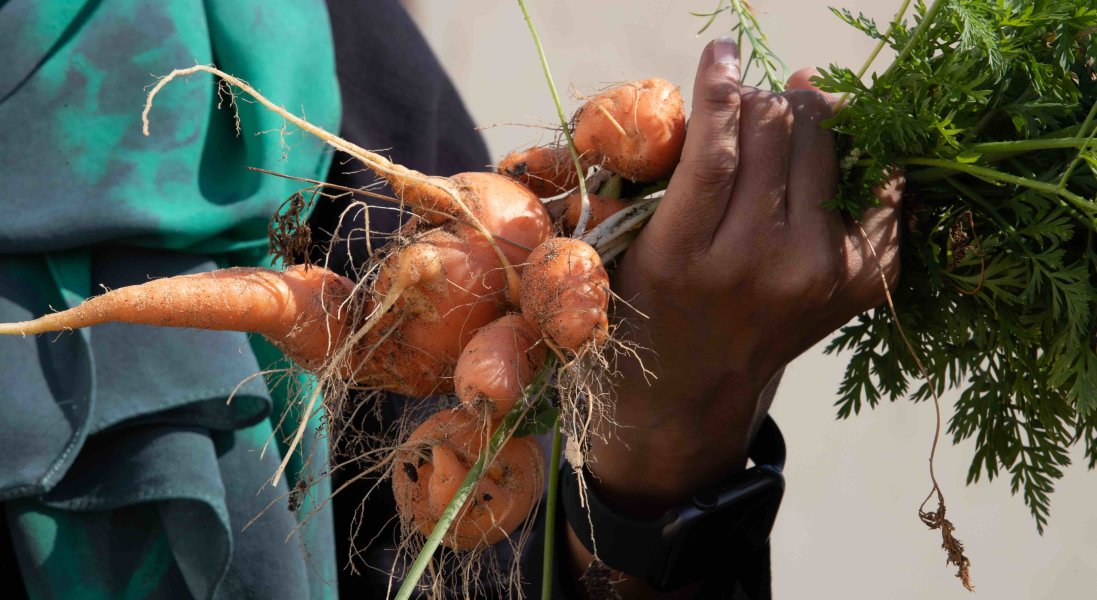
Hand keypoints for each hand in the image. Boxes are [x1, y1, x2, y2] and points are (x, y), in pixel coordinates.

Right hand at [566, 38, 901, 595]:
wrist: (693, 391)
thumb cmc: (653, 308)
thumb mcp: (636, 246)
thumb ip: (677, 175)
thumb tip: (735, 96)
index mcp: (687, 259)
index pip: (719, 149)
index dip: (722, 88)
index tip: (722, 52)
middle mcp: (760, 267)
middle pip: (780, 138)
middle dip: (764, 100)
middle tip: (751, 96)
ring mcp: (820, 274)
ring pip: (827, 149)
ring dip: (808, 115)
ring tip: (792, 107)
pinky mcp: (861, 280)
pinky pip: (877, 186)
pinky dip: (859, 155)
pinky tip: (835, 142)